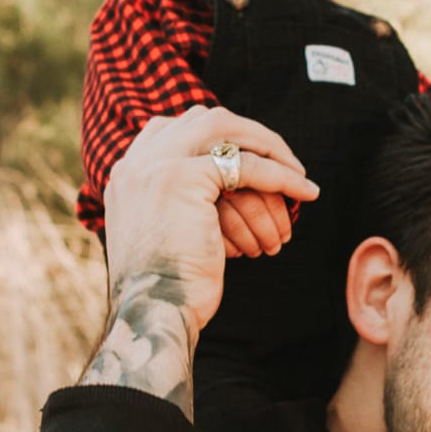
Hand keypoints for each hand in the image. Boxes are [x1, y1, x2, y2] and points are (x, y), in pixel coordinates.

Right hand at [101, 106, 318, 335]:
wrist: (152, 312)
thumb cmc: (167, 288)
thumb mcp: (164, 236)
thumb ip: (178, 205)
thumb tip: (223, 193)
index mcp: (125, 176)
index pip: (172, 128)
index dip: (215, 135)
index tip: (247, 153)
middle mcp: (135, 163)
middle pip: (203, 119)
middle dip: (249, 134)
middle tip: (282, 158)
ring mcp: (155, 165)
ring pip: (226, 131)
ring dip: (268, 147)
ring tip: (298, 171)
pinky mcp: (183, 177)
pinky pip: (245, 165)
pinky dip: (281, 175)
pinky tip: (304, 191)